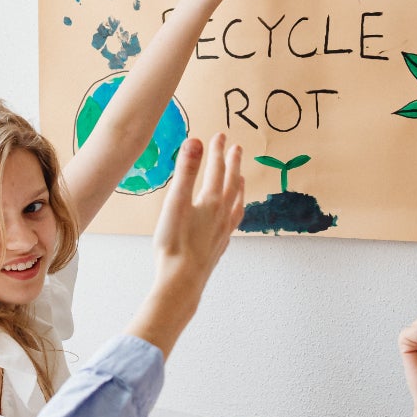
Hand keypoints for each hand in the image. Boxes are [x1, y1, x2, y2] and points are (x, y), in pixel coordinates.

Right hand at [132, 135, 243, 341]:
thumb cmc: (174, 243)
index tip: (220, 135)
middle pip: (232, 183)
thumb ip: (185, 171)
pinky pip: (233, 223)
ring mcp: (223, 231)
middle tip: (237, 148)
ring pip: (236, 204)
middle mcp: (221, 214)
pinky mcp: (219, 246)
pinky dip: (236, 212)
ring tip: (242, 178)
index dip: (217, 150)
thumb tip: (195, 141)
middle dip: (233, 164)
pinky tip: (232, 216)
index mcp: (210, 201)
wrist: (182, 281)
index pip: (217, 169)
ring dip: (239, 187)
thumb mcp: (175, 202)